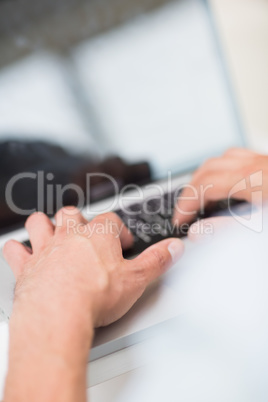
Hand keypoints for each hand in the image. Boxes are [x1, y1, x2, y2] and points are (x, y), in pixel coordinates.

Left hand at [3, 208, 183, 401]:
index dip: (118, 229)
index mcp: (98, 235)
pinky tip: (21, 253)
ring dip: (44, 225)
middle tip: (86, 232)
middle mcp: (69, 236)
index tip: (123, 241)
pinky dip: (17, 249)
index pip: (110, 220)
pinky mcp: (26, 267)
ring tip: (51, 232)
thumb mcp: (137, 279)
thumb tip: (175, 248)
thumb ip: (157, 260)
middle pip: (72, 214)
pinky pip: (15, 250)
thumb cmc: (95, 296)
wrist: (58, 314)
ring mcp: (45, 249)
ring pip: (40, 222)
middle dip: (79, 219)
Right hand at [173, 148, 267, 224]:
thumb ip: (226, 228)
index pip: (204, 186)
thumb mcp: (258, 224)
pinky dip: (222, 169)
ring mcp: (260, 160)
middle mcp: (253, 165)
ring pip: (221, 159)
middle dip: (191, 190)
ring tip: (200, 197)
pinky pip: (237, 157)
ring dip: (204, 177)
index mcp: (249, 178)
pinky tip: (225, 183)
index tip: (179, 219)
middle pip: (207, 169)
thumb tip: (197, 231)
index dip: (186, 204)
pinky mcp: (267, 162)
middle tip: (185, 211)